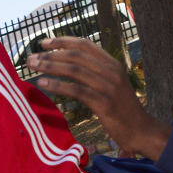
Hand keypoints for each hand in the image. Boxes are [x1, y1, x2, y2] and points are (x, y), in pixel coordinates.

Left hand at [27, 36, 170, 160]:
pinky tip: (43, 83)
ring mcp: (109, 87)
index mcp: (112, 63)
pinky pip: (77, 90)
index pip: (84, 45)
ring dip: (50, 67)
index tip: (43, 42)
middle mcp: (112, 71)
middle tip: (30, 59)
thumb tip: (65, 62)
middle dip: (50, 55)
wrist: (141, 130)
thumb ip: (93, 71)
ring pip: (74, 70)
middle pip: (76, 56)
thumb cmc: (121, 108)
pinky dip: (58, 85)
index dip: (62, 41)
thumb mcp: (110, 84)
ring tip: (33, 67)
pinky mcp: (105, 103)